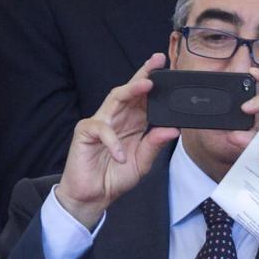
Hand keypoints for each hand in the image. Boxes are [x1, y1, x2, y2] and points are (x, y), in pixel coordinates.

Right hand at [55, 53, 178, 228]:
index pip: (145, 99)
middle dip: (144, 75)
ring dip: (131, 90)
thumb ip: (155, 145)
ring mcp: (100, 123)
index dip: (155, 83)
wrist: (95, 196)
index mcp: (133, 123)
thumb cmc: (116, 176)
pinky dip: (114, 142)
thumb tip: (173, 129)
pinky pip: (102, 130)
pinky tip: (121, 155)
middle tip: (158, 62)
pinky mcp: (85, 132)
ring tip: (147, 84)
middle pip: (130, 91)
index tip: (169, 69)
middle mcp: (117, 118)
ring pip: (115, 99)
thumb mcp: (143, 162)